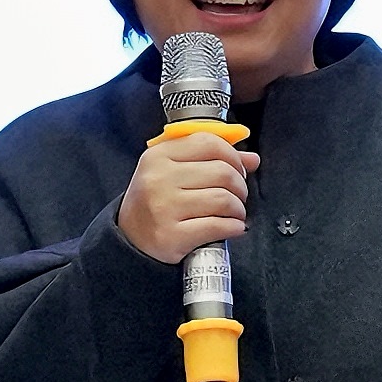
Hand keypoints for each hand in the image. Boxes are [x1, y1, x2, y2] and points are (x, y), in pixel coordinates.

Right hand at [118, 123, 254, 264]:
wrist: (130, 238)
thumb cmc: (156, 200)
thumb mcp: (172, 171)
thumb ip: (210, 159)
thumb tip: (251, 159)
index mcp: (159, 155)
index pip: (209, 143)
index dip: (233, 155)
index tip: (239, 169)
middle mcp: (159, 178)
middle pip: (222, 172)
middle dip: (240, 185)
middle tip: (238, 195)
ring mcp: (164, 207)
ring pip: (223, 199)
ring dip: (238, 208)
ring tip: (235, 213)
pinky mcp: (171, 235)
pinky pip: (217, 226)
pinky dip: (233, 227)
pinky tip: (233, 227)